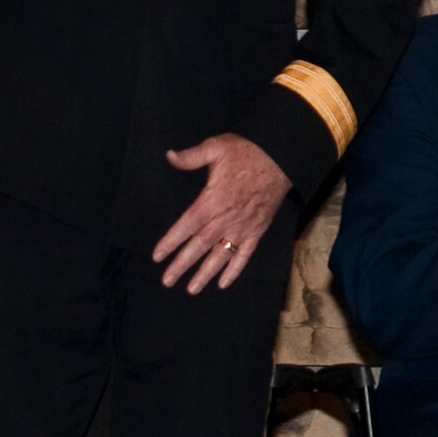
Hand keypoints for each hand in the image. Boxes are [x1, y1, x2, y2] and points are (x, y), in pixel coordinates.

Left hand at [153, 134, 290, 293]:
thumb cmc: (246, 153)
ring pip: (220, 256)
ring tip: (191, 289)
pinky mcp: (256, 230)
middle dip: (182, 265)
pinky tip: (223, 283)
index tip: (157, 256)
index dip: (171, 242)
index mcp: (211, 201)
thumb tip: (169, 156)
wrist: (280, 158)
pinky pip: (244, 254)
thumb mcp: (216, 147)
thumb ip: (191, 156)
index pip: (186, 226)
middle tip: (167, 280)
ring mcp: (242, 227)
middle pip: (199, 246)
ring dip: (205, 273)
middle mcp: (225, 219)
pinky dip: (234, 270)